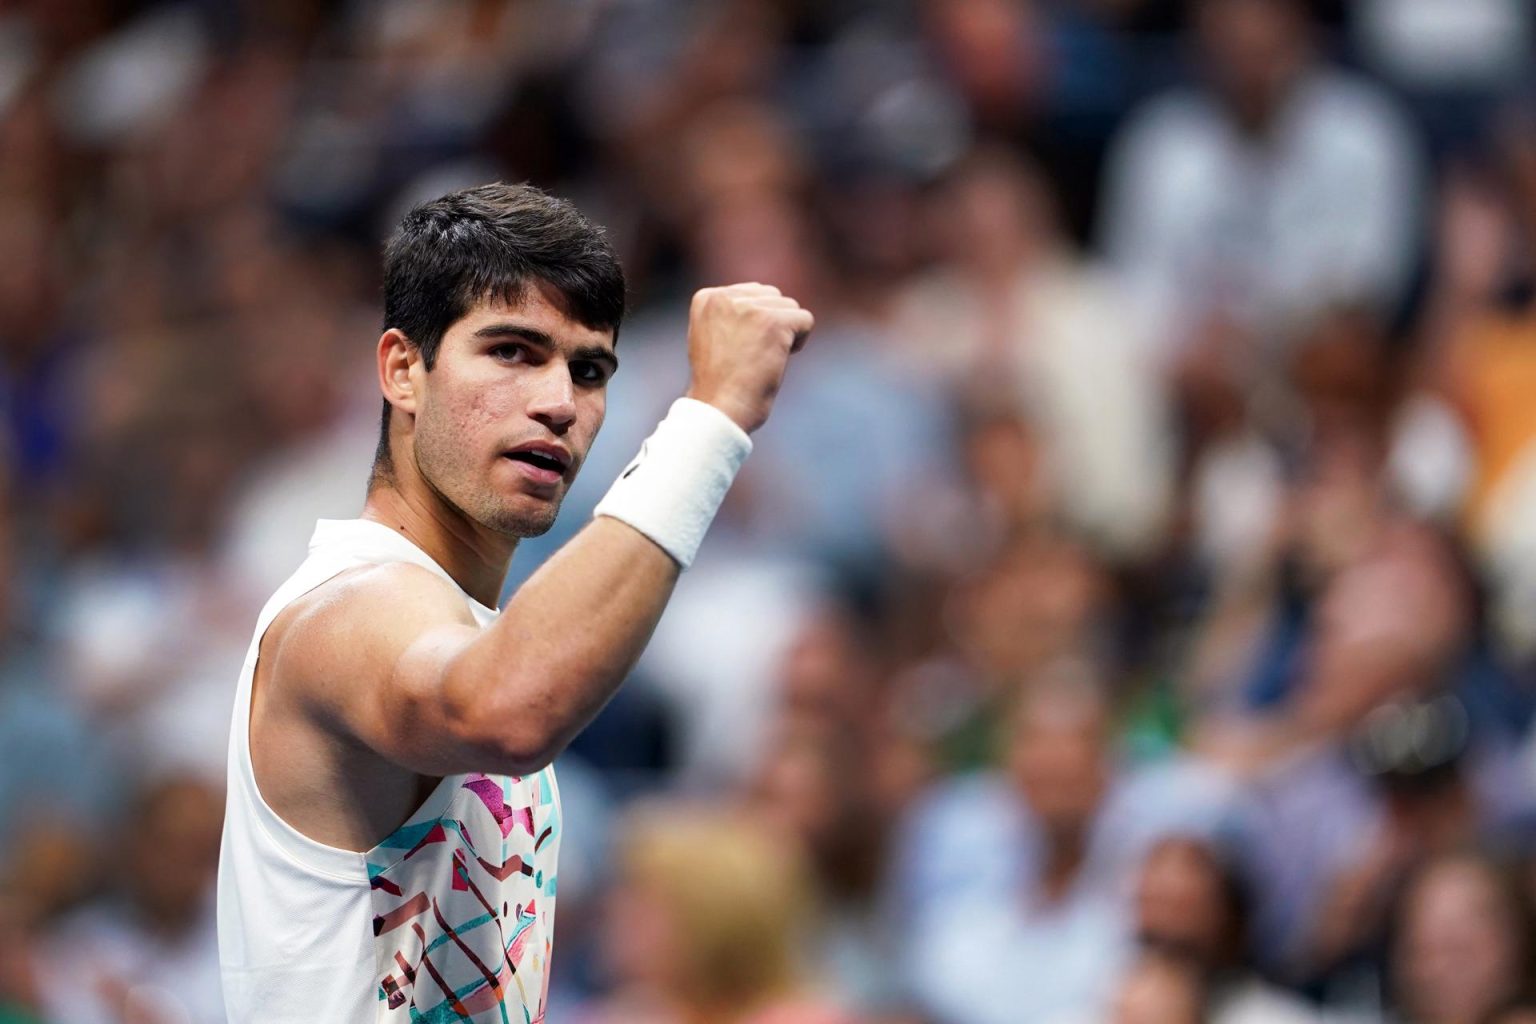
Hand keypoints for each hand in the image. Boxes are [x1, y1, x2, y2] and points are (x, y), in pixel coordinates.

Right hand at [684, 283, 813, 433]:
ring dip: (785, 334)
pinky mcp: (773, 322)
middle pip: (772, 296)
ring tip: (762, 360)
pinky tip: (779, 360)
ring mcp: (749, 308)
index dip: (756, 323)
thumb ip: (732, 314)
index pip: (752, 293)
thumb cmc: (719, 384)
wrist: (718, 410)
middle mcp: (725, 297)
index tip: (739, 350)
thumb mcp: (715, 337)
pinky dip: (800, 341)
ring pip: (790, 307)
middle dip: (772, 324)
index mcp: (707, 298)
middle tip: (753, 356)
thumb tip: (768, 299)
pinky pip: (806, 320)